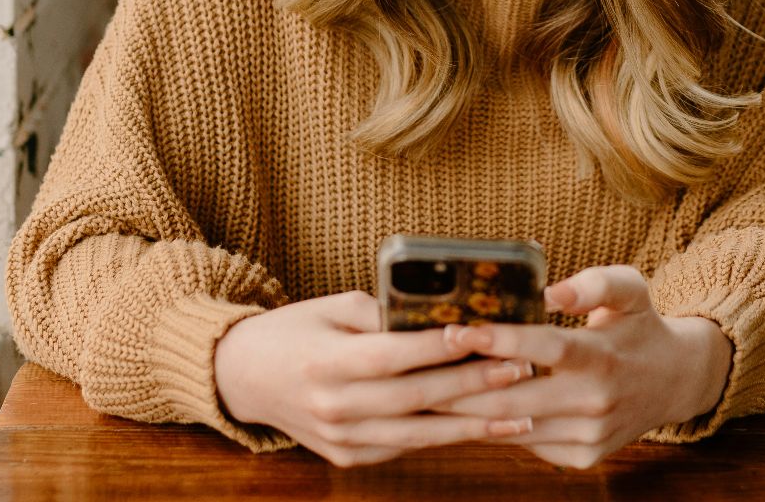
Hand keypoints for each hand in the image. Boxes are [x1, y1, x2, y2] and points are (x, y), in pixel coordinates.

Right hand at [213, 290, 535, 466]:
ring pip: (418, 434)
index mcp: (325, 362)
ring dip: (474, 425)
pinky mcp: (348, 457)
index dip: (438, 347)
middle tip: (520, 368)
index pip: (392, 355)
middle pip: (415, 398)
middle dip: (473, 384)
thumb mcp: (331, 307)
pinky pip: (404, 447)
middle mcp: (333, 406)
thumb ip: (382, 313)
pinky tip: (483, 428)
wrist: (243, 378)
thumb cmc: (295, 331)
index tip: (481, 333)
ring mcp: (341, 439)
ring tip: (521, 412)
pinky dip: (445, 437)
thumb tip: (442, 312)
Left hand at [433, 265, 732, 467]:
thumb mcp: (630, 289)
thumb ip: (594, 283)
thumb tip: (551, 291)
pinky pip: (526, 443)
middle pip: (515, 397)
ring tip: (426, 389)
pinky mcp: (581, 457)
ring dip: (467, 410)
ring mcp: (588, 436)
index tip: (458, 328)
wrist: (673, 382)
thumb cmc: (639, 326)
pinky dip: (493, 427)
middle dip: (461, 384)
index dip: (500, 340)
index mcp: (604, 357)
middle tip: (418, 366)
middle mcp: (596, 402)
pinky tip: (463, 409)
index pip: (546, 348)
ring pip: (513, 426)